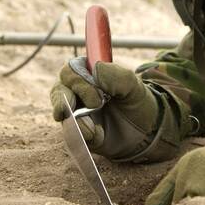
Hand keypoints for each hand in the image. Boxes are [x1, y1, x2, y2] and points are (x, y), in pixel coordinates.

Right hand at [50, 57, 179, 161]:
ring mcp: (74, 112)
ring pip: (62, 114)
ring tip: (96, 128)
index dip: (78, 82)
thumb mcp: (132, 84)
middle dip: (68, 102)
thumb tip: (95, 69)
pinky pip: (71, 134)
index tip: (97, 95)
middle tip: (94, 107)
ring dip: (78, 122)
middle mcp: (75, 92)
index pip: (69, 72)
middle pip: (59, 92)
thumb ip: (115, 75)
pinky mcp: (78, 132)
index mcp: (86, 74)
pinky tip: (100, 135)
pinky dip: (84, 135)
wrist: (145, 129)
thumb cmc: (135, 100)